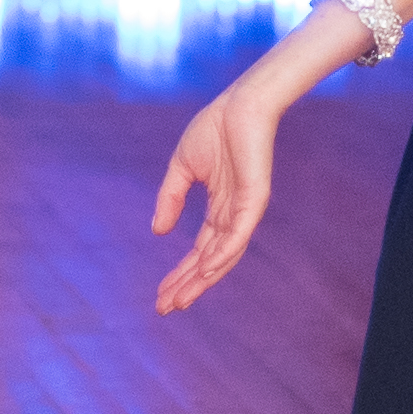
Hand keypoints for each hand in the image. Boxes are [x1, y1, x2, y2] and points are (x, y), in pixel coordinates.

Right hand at [149, 69, 300, 309]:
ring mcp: (245, 210)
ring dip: (202, 280)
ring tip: (181, 301)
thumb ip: (170, 199)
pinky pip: (238, 235)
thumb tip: (158, 232)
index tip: (159, 295)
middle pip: (209, 261)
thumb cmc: (214, 129)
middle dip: (187, 285)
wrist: (240, 104)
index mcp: (218, 208)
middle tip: (165, 309)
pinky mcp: (254, 200)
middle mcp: (233, 215)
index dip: (179, 273)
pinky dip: (223, 255)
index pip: (198, 250)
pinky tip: (206, 272)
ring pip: (223, 256)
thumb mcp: (181, 168)